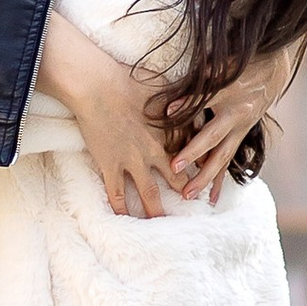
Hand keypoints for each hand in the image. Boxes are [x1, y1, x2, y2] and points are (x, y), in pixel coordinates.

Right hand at [39, 8, 180, 220]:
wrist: (97, 86)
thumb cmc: (129, 80)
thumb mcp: (163, 85)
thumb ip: (178, 94)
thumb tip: (195, 88)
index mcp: (168, 133)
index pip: (191, 155)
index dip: (201, 166)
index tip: (209, 174)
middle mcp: (154, 152)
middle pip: (175, 179)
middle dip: (186, 194)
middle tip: (194, 206)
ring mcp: (132, 162)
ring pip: (149, 194)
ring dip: (157, 211)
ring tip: (163, 225)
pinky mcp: (110, 166)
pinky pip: (116, 195)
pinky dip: (120, 210)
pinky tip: (124, 222)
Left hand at [164, 46, 293, 202]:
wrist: (274, 70)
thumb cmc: (241, 63)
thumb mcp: (222, 65)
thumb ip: (200, 80)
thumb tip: (172, 103)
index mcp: (229, 91)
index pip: (204, 100)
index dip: (187, 104)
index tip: (167, 112)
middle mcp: (236, 113)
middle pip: (214, 137)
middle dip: (194, 153)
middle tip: (175, 169)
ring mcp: (241, 128)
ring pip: (223, 156)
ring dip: (206, 177)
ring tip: (190, 195)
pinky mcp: (241, 135)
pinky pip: (230, 161)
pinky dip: (221, 180)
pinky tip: (212, 198)